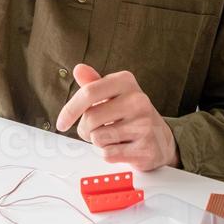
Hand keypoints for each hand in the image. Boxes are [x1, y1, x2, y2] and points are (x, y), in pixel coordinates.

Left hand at [55, 63, 180, 171]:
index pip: (88, 92)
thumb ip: (93, 84)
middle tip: (96, 130)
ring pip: (98, 138)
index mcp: (126, 82)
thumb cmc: (130, 114)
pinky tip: (122, 148)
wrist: (161, 138)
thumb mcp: (113, 95)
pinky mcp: (145, 148)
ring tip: (114, 137)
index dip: (70, 110)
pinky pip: (109, 154)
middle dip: (85, 130)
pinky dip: (109, 154)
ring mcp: (144, 124)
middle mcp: (137, 100)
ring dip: (99, 142)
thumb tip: (79, 69)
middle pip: (90, 118)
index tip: (61, 123)